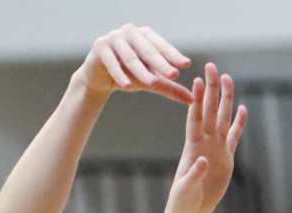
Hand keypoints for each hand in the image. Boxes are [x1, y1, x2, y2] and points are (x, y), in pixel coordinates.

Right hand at [76, 25, 193, 104]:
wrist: (98, 77)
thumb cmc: (128, 74)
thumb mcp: (151, 81)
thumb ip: (169, 87)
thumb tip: (192, 100)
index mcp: (145, 35)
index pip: (161, 46)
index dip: (173, 55)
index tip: (185, 65)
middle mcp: (130, 32)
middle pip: (148, 51)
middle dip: (161, 64)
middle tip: (174, 75)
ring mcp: (114, 37)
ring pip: (131, 57)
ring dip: (142, 71)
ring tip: (153, 83)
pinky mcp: (99, 46)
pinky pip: (111, 62)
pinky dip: (119, 74)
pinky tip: (127, 86)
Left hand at [164, 65, 246, 212]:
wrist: (191, 211)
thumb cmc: (183, 201)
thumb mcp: (185, 190)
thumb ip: (194, 175)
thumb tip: (204, 161)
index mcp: (192, 147)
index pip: (195, 118)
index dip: (197, 100)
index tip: (197, 81)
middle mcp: (204, 142)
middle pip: (209, 110)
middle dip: (211, 89)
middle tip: (212, 66)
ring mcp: (216, 148)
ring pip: (223, 118)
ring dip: (225, 99)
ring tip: (228, 78)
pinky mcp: (226, 158)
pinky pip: (234, 136)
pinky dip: (239, 123)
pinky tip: (243, 109)